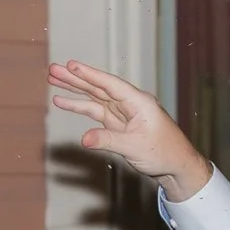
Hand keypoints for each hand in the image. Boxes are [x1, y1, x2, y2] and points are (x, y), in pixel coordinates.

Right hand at [48, 61, 214, 202]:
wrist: (175, 164)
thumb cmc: (164, 152)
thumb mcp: (135, 147)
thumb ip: (108, 140)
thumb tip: (84, 138)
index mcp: (138, 102)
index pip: (110, 84)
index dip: (90, 75)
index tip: (71, 65)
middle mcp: (129, 104)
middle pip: (98, 87)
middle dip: (75, 78)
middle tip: (54, 69)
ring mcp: (122, 113)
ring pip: (94, 97)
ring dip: (74, 89)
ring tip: (54, 80)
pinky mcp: (117, 124)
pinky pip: (94, 112)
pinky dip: (79, 106)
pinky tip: (64, 102)